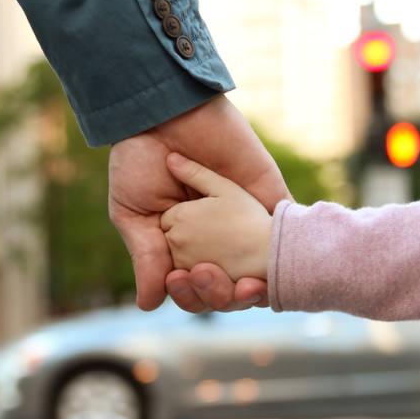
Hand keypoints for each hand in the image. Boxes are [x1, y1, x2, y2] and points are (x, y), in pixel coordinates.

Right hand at [108, 95, 288, 311]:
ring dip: (252, 287)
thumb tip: (149, 306)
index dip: (192, 297)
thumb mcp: (133, 213)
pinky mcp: (268, 194)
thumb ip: (147, 257)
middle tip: (203, 275)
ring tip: (240, 285)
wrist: (161, 112)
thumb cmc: (138, 160)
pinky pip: (286, 229)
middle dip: (219, 294)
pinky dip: (287, 253)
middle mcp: (218, 239)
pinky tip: (277, 268)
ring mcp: (246, 218)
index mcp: (184, 247)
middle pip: (229, 287)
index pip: (196, 289)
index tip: (179, 282)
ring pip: (260, 269)